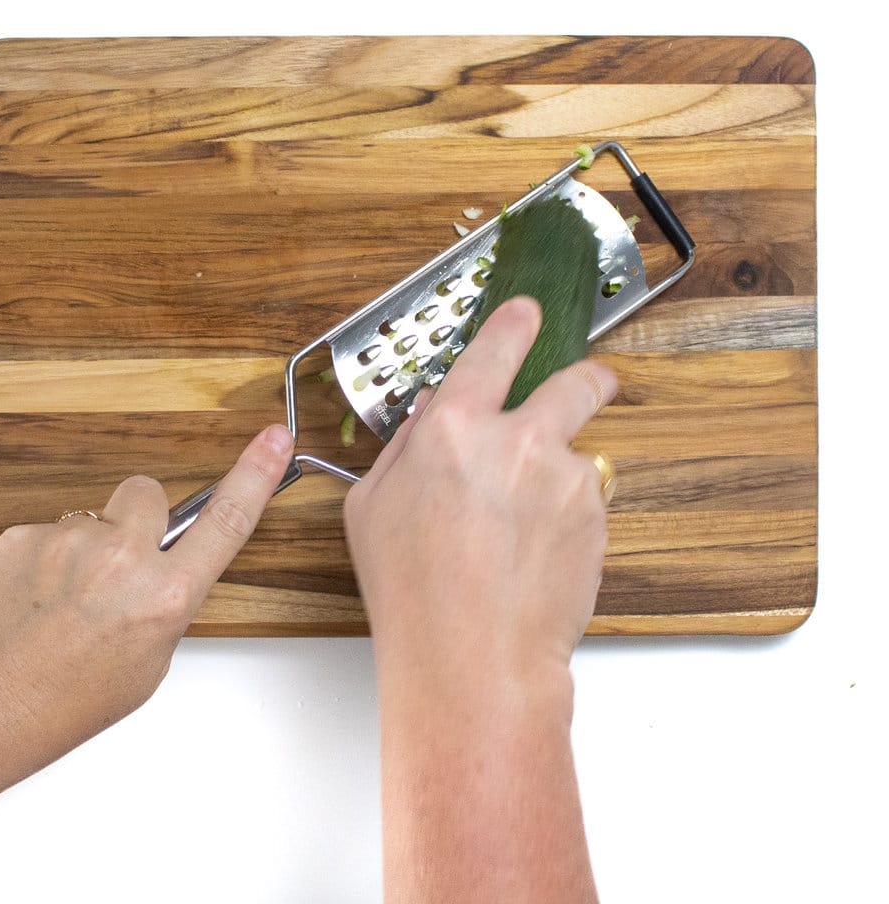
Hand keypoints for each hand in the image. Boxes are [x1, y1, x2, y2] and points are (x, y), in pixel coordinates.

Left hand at [0, 424, 293, 881]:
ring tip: (54, 604)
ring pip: (90, 518)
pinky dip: (38, 561)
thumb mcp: (147, 663)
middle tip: (111, 566)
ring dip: (81, 548)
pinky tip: (24, 601)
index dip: (256, 475)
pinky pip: (44, 532)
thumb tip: (162, 566)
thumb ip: (165, 602)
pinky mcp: (20, 535)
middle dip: (135, 517)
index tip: (275, 440)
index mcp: (164, 598)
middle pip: (147, 493)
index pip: (227, 522)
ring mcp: (66, 541)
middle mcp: (121, 561)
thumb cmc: (61, 702)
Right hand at [343, 296, 616, 902]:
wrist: (473, 657)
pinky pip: (586, 503)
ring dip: (559, 475)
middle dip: (589, 378)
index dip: (515, 324)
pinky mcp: (596, 519)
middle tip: (589, 385)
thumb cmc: (411, 589)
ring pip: (578, 456)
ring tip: (522, 532)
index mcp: (455, 428)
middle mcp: (519, 440)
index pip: (495, 350)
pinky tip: (533, 556)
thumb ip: (404, 447)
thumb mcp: (372, 507)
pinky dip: (568, 518)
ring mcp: (566, 479)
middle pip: (578, 382)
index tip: (527, 313)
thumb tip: (432, 414)